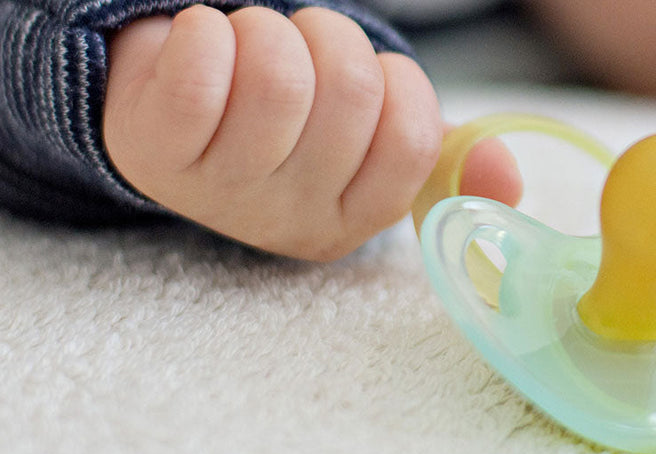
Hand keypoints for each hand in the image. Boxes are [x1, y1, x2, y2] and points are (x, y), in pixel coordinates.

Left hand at [104, 5, 519, 260]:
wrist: (175, 111)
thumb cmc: (284, 117)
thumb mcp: (365, 140)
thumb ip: (438, 150)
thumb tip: (505, 177)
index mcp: (350, 219)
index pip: (410, 135)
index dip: (392, 81)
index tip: (361, 80)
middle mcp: (286, 221)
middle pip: (350, 93)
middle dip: (329, 43)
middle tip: (300, 54)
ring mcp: (216, 191)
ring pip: (278, 76)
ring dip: (268, 32)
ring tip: (249, 51)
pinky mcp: (149, 149)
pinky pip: (201, 65)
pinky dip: (206, 31)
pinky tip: (200, 49)